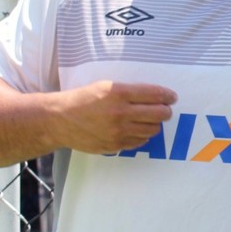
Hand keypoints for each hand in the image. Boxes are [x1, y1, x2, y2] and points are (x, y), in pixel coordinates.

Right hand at [58, 80, 177, 153]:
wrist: (58, 120)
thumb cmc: (82, 99)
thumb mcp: (104, 86)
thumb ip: (129, 91)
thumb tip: (155, 97)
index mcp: (117, 92)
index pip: (154, 94)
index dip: (167, 95)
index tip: (172, 97)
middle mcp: (120, 112)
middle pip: (159, 114)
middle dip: (165, 111)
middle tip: (165, 109)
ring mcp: (118, 131)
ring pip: (152, 129)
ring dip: (154, 124)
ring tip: (149, 119)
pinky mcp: (115, 145)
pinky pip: (140, 141)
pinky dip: (142, 135)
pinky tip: (137, 129)